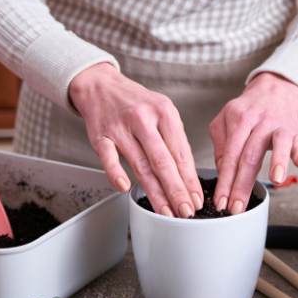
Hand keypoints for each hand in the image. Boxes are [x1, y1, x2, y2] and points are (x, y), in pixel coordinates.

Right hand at [68, 62, 203, 217]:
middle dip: (177, 190)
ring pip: (140, 165)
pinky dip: (116, 173)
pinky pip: (108, 158)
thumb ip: (174, 138)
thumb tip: (188, 173)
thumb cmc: (135, 102)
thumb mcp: (162, 110)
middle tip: (185, 211)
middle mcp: (144, 119)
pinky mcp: (101, 136)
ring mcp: (121, 128)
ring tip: (165, 211)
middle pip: (163, 161)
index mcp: (164, 113)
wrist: (101, 86)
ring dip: (155, 192)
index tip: (197, 198)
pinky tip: (125, 188)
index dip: (190, 179)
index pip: (181, 152)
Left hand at [209, 72, 297, 214]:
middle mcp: (259, 122)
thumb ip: (221, 146)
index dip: (225, 181)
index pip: (230, 155)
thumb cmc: (248, 111)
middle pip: (250, 155)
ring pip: (278, 143)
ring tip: (275, 180)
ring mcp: (279, 125)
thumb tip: (223, 171)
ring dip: (277, 161)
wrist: (274, 90)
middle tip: (236, 208)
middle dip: (242, 185)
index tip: (221, 202)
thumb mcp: (225, 121)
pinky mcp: (297, 130)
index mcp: (238, 120)